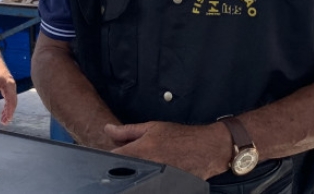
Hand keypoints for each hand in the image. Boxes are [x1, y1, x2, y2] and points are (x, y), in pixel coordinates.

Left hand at [0, 58, 17, 123]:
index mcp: (10, 86)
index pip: (11, 102)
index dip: (9, 112)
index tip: (7, 120)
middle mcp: (12, 86)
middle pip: (13, 102)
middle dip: (9, 113)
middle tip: (4, 122)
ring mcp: (10, 85)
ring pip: (11, 100)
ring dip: (8, 109)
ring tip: (3, 118)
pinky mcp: (6, 85)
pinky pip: (8, 97)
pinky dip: (6, 104)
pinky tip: (3, 109)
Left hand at [106, 121, 227, 179]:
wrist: (206, 149)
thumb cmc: (180, 137)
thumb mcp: (152, 127)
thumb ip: (127, 131)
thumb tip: (107, 129)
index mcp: (139, 151)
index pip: (112, 158)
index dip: (106, 157)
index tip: (107, 156)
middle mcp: (145, 167)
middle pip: (121, 171)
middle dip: (120, 167)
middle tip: (126, 162)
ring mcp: (154, 178)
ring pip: (134, 179)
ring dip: (133, 174)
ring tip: (143, 166)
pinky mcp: (162, 186)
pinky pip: (147, 184)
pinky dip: (146, 179)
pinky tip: (151, 174)